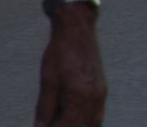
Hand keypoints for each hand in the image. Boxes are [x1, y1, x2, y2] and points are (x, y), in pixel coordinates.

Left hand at [35, 12, 104, 126]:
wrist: (77, 29)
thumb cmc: (60, 53)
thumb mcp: (48, 83)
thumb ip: (44, 110)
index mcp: (80, 99)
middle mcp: (95, 100)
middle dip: (65, 126)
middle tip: (50, 122)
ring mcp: (101, 94)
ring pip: (93, 123)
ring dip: (76, 125)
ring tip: (60, 119)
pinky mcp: (102, 88)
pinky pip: (96, 113)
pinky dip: (84, 119)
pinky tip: (70, 114)